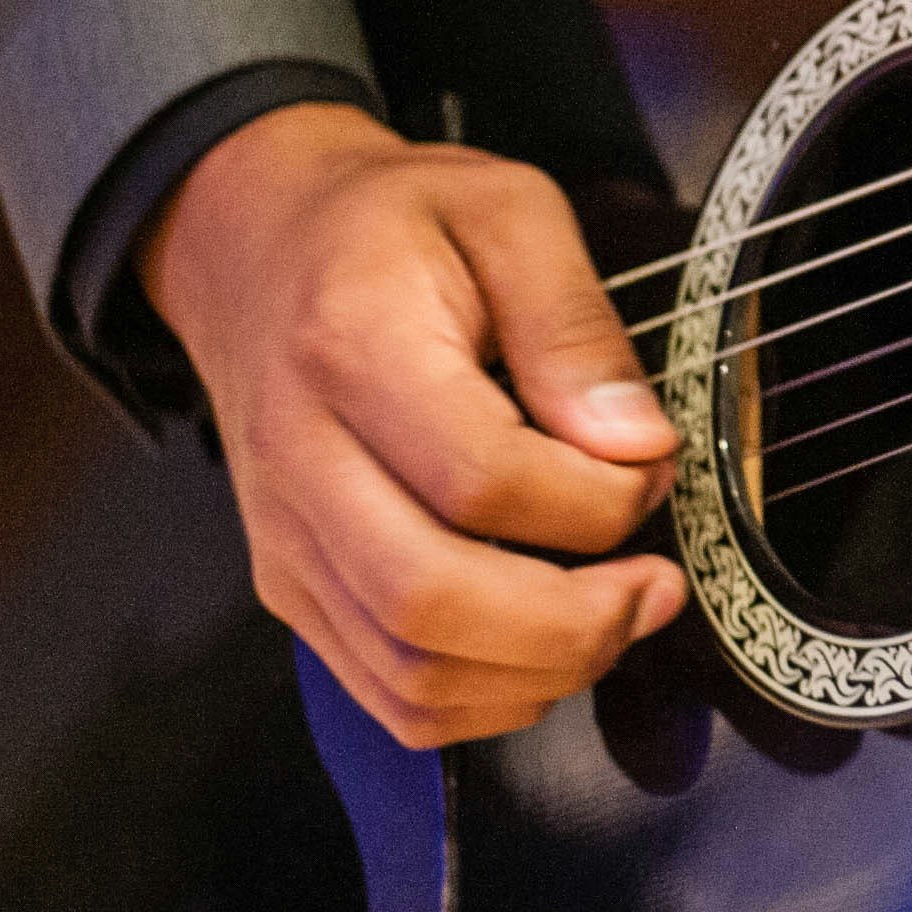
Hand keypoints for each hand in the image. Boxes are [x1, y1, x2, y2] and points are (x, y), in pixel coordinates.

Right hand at [141, 102, 684, 747]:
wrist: (257, 245)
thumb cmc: (392, 226)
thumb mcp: (509, 212)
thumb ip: (576, 326)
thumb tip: (636, 445)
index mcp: (352, 348)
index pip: (481, 478)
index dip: (595, 501)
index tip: (652, 469)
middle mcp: (300, 461)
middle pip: (432, 603)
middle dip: (575, 623)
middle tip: (655, 585)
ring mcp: (286, 539)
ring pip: (410, 674)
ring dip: (540, 672)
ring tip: (616, 613)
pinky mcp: (291, 587)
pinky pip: (390, 696)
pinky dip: (488, 699)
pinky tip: (548, 643)